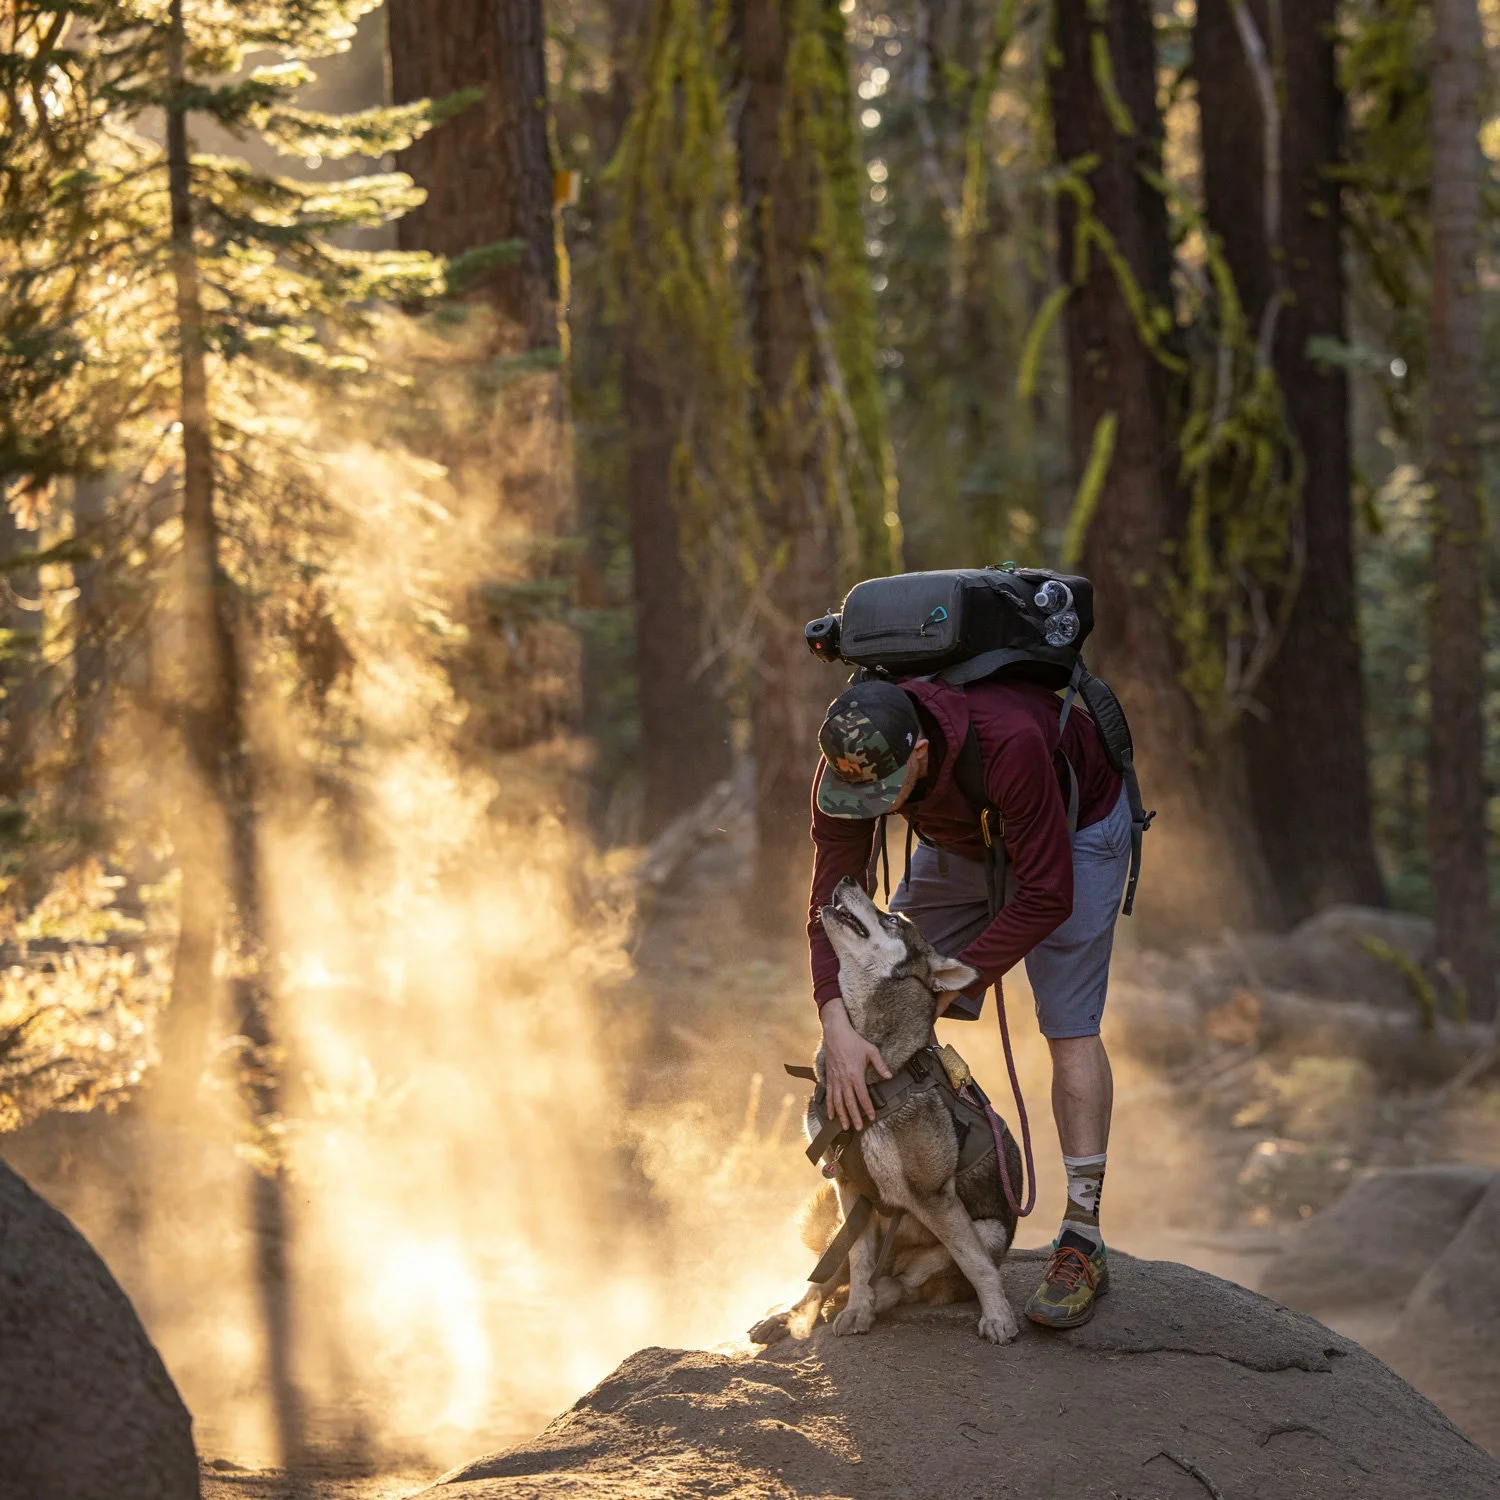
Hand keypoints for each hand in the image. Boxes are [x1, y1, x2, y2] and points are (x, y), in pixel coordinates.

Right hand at [820, 1000, 891, 1130]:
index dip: (868, 1108)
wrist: (835, 1033)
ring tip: (845, 1126)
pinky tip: (831, 1115)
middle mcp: (844, 1080)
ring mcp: (835, 1079)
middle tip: (858, 1127)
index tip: (872, 1117)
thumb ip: (880, 1065)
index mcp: (855, 1075)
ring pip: (838, 1101)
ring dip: (842, 1115)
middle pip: (849, 1102)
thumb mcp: (871, 1050)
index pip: (862, 1096)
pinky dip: (830, 1106)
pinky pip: (829, 1095)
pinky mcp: (829, 1077)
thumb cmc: (853, 1041)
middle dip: (854, 1117)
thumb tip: (889, 1076)